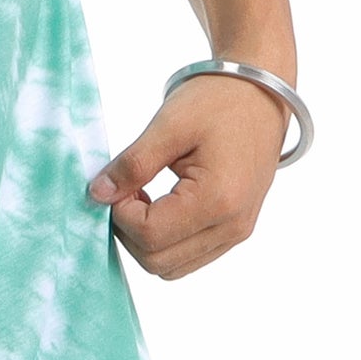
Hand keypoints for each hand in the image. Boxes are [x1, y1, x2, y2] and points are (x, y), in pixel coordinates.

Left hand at [86, 72, 292, 278]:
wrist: (261, 92)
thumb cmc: (220, 100)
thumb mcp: (169, 125)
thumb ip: (133, 164)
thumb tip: (99, 194)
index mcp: (218, 200)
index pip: (149, 235)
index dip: (121, 213)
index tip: (118, 182)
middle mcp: (232, 225)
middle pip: (156, 261)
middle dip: (129, 231)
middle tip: (127, 190)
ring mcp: (236, 232)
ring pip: (170, 267)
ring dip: (145, 240)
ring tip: (143, 197)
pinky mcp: (234, 230)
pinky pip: (188, 257)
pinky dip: (165, 241)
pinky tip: (160, 205)